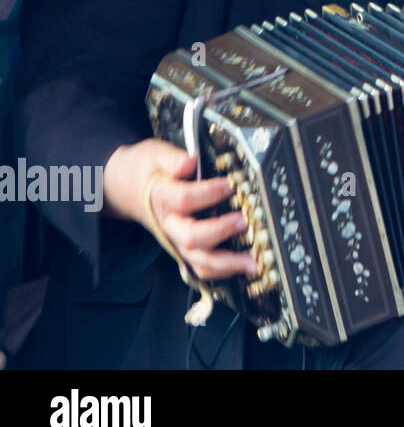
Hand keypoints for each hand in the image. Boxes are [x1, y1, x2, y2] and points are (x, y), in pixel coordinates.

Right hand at [104, 139, 256, 279]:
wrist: (126, 189)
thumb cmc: (147, 170)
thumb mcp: (156, 155)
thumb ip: (173, 159)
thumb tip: (190, 162)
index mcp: (160, 197)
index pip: (184, 199)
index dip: (209, 192)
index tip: (231, 184)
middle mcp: (168, 224)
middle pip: (191, 237)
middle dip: (221, 231)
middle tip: (244, 220)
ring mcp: (175, 240)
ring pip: (197, 260)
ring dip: (227, 264)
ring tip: (253, 262)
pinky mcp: (183, 249)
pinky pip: (200, 267)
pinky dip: (222, 271)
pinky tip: (243, 266)